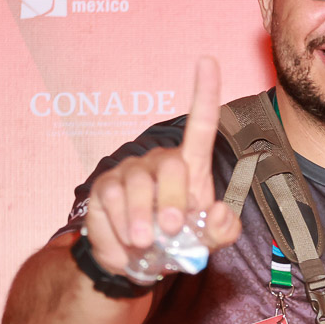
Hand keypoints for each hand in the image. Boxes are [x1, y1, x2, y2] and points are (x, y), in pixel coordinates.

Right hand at [82, 57, 241, 273]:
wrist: (138, 263)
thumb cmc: (179, 244)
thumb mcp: (208, 242)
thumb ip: (222, 230)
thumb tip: (220, 211)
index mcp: (190, 168)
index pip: (200, 124)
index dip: (204, 92)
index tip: (207, 60)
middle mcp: (158, 162)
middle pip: (170, 167)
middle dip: (173, 202)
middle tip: (172, 230)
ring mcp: (128, 172)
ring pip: (136, 187)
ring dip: (142, 221)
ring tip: (146, 243)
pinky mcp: (102, 189)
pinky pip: (109, 204)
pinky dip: (119, 232)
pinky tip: (126, 245)